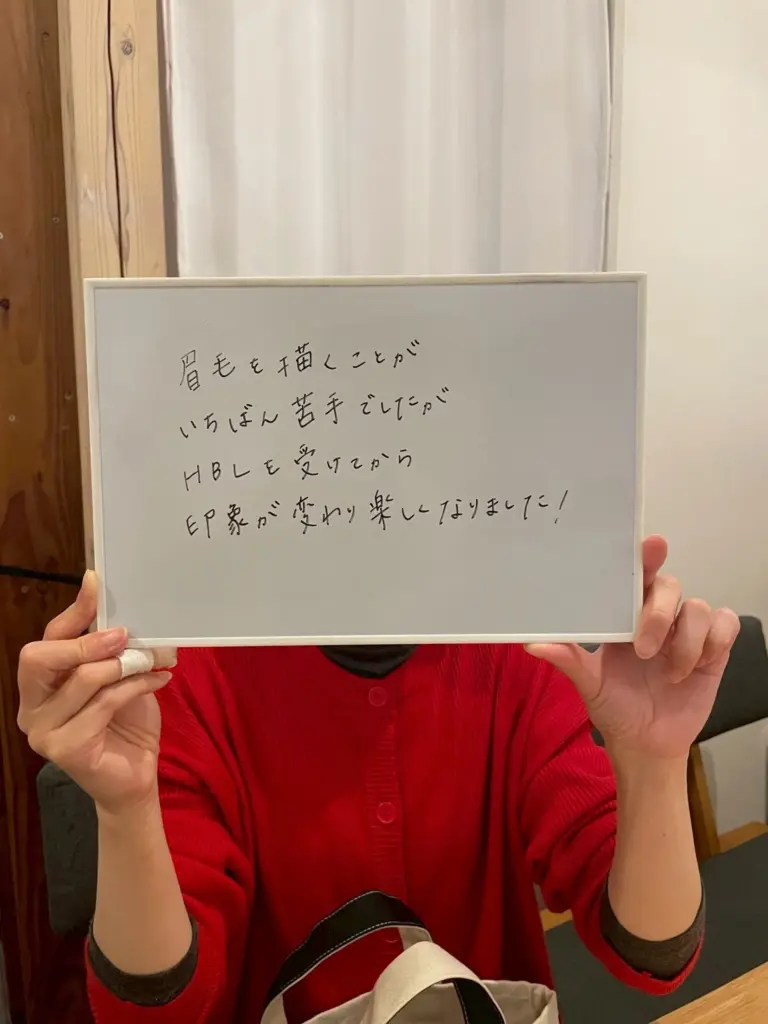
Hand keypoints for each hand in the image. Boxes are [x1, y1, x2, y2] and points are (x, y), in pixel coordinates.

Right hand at [17, 571, 175, 814]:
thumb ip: (111, 650)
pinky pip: (104, 704)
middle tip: (124, 635)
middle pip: (40, 657)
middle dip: (86, 641)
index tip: (96, 582)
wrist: (136, 775)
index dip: (73, 611)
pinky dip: (136, 687)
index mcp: (39, 684)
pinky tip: (159, 682)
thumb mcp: (118, 676)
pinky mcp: (66, 749)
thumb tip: (125, 611)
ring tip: (154, 659)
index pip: (47, 639)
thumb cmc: (125, 722)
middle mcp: (30, 707)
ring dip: (125, 665)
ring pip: (82, 680)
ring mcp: (43, 731)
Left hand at [528, 536, 739, 761]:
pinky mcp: (713, 649)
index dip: (646, 556)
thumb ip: (567, 659)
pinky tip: (697, 666)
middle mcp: (657, 616)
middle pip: (670, 586)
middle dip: (658, 614)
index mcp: (625, 615)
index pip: (637, 575)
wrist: (645, 744)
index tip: (652, 546)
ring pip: (698, 608)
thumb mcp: (588, 682)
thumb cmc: (613, 705)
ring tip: (670, 673)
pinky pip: (725, 625)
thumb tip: (533, 645)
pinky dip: (713, 642)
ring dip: (686, 641)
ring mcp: (686, 632)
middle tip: (644, 650)